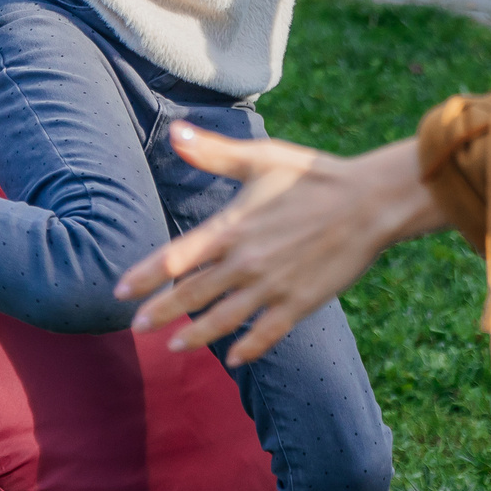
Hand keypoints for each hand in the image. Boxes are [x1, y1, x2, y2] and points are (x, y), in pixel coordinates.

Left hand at [114, 128, 442, 365]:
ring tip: (173, 347)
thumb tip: (175, 132)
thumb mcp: (263, 157)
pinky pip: (266, 333)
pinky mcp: (300, 303)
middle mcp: (246, 261)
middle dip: (160, 312)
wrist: (370, 202)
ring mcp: (272, 286)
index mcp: (233, 227)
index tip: (120, 291)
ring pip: (223, 319)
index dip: (144, 276)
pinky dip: (248, 348)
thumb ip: (214, 152)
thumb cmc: (315, 175)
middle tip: (135, 327)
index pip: (175, 257)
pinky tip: (233, 358)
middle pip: (191, 294)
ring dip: (195, 335)